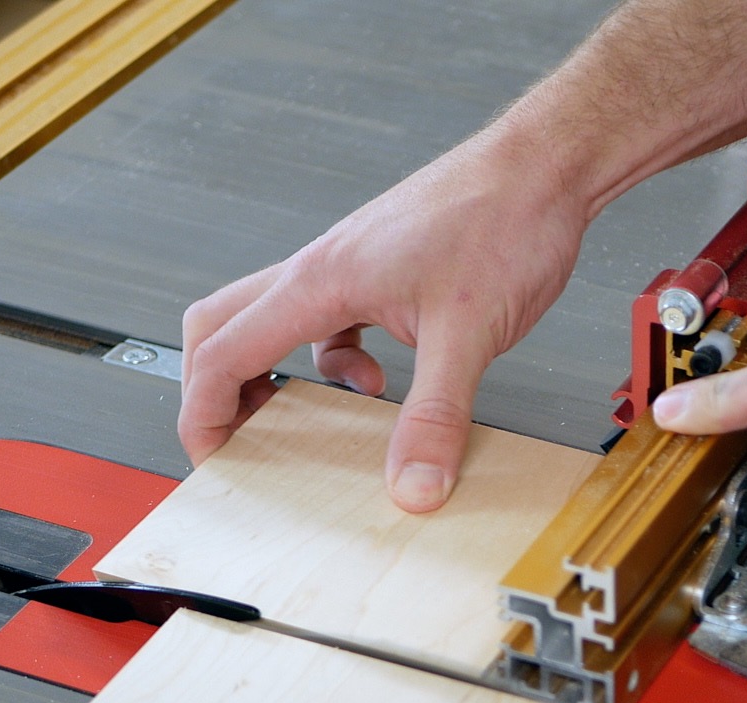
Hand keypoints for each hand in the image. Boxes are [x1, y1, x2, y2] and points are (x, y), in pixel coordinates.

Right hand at [179, 133, 589, 511]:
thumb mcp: (469, 336)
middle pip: (222, 327)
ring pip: (275, 322)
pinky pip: (330, 320)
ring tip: (304, 423)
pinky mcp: (382, 270)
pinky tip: (381, 381)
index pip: (221, 353)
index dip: (203, 414)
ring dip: (276, 373)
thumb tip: (414, 488)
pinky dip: (337, 358)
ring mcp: (349, 267)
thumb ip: (436, 416)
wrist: (543, 169)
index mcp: (318, 282)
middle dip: (216, 390)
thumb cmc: (503, 221)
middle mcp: (320, 269)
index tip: (213, 462)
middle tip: (238, 444)